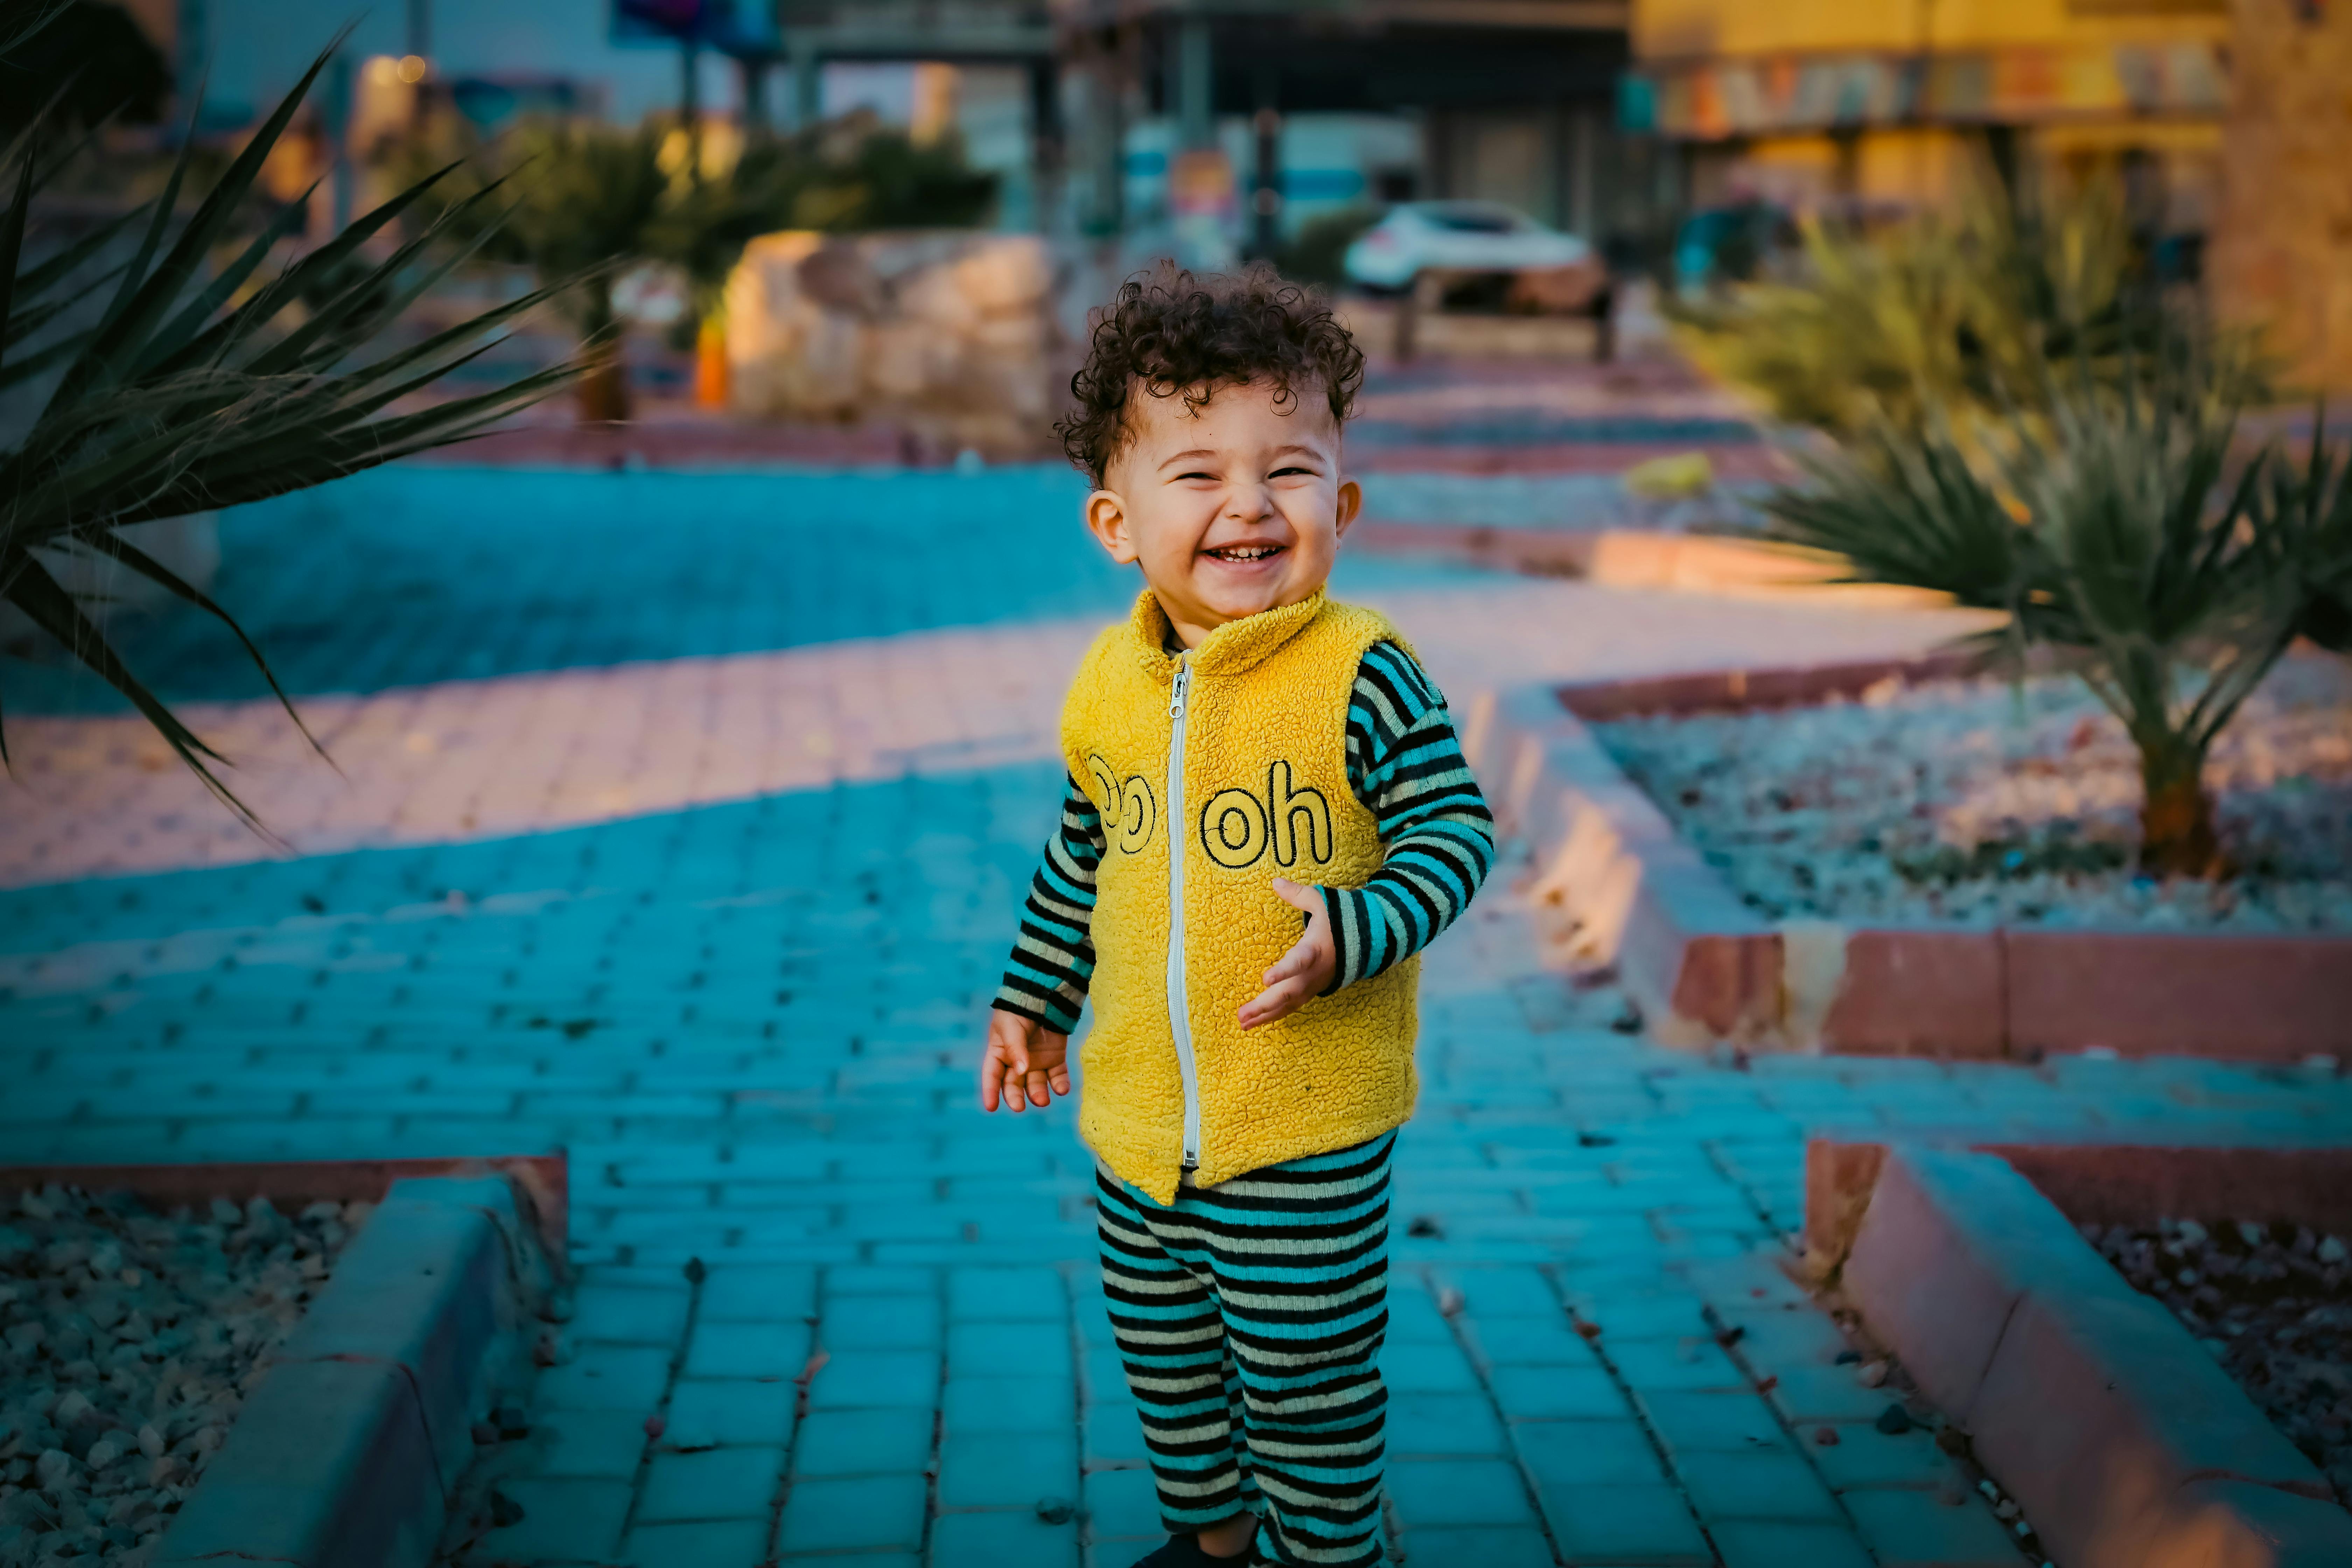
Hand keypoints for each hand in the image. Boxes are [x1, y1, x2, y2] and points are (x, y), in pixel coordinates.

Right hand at [979, 1006, 1070, 1113]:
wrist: (1044, 994)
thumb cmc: (1019, 1010)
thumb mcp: (1011, 1027)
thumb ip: (1015, 1048)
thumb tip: (1021, 1070)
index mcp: (999, 1052)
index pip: (992, 1075)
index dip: (990, 1091)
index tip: (991, 1108)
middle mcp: (1017, 1061)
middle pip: (1014, 1085)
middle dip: (1015, 1097)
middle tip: (1018, 1107)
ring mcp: (1037, 1061)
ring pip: (1036, 1084)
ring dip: (1039, 1094)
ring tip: (1043, 1101)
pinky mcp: (1055, 1058)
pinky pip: (1057, 1075)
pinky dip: (1060, 1084)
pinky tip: (1062, 1089)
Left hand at [1239, 878, 1335, 1030]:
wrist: (1370, 942)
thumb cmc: (1343, 920)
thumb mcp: (1323, 902)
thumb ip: (1299, 895)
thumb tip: (1275, 883)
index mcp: (1316, 950)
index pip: (1299, 962)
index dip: (1284, 971)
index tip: (1265, 979)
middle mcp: (1314, 972)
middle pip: (1289, 993)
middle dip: (1265, 1005)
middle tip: (1242, 1014)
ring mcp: (1314, 985)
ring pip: (1289, 1005)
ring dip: (1265, 1016)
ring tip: (1242, 1024)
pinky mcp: (1313, 991)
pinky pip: (1292, 1007)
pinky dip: (1274, 1016)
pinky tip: (1257, 1022)